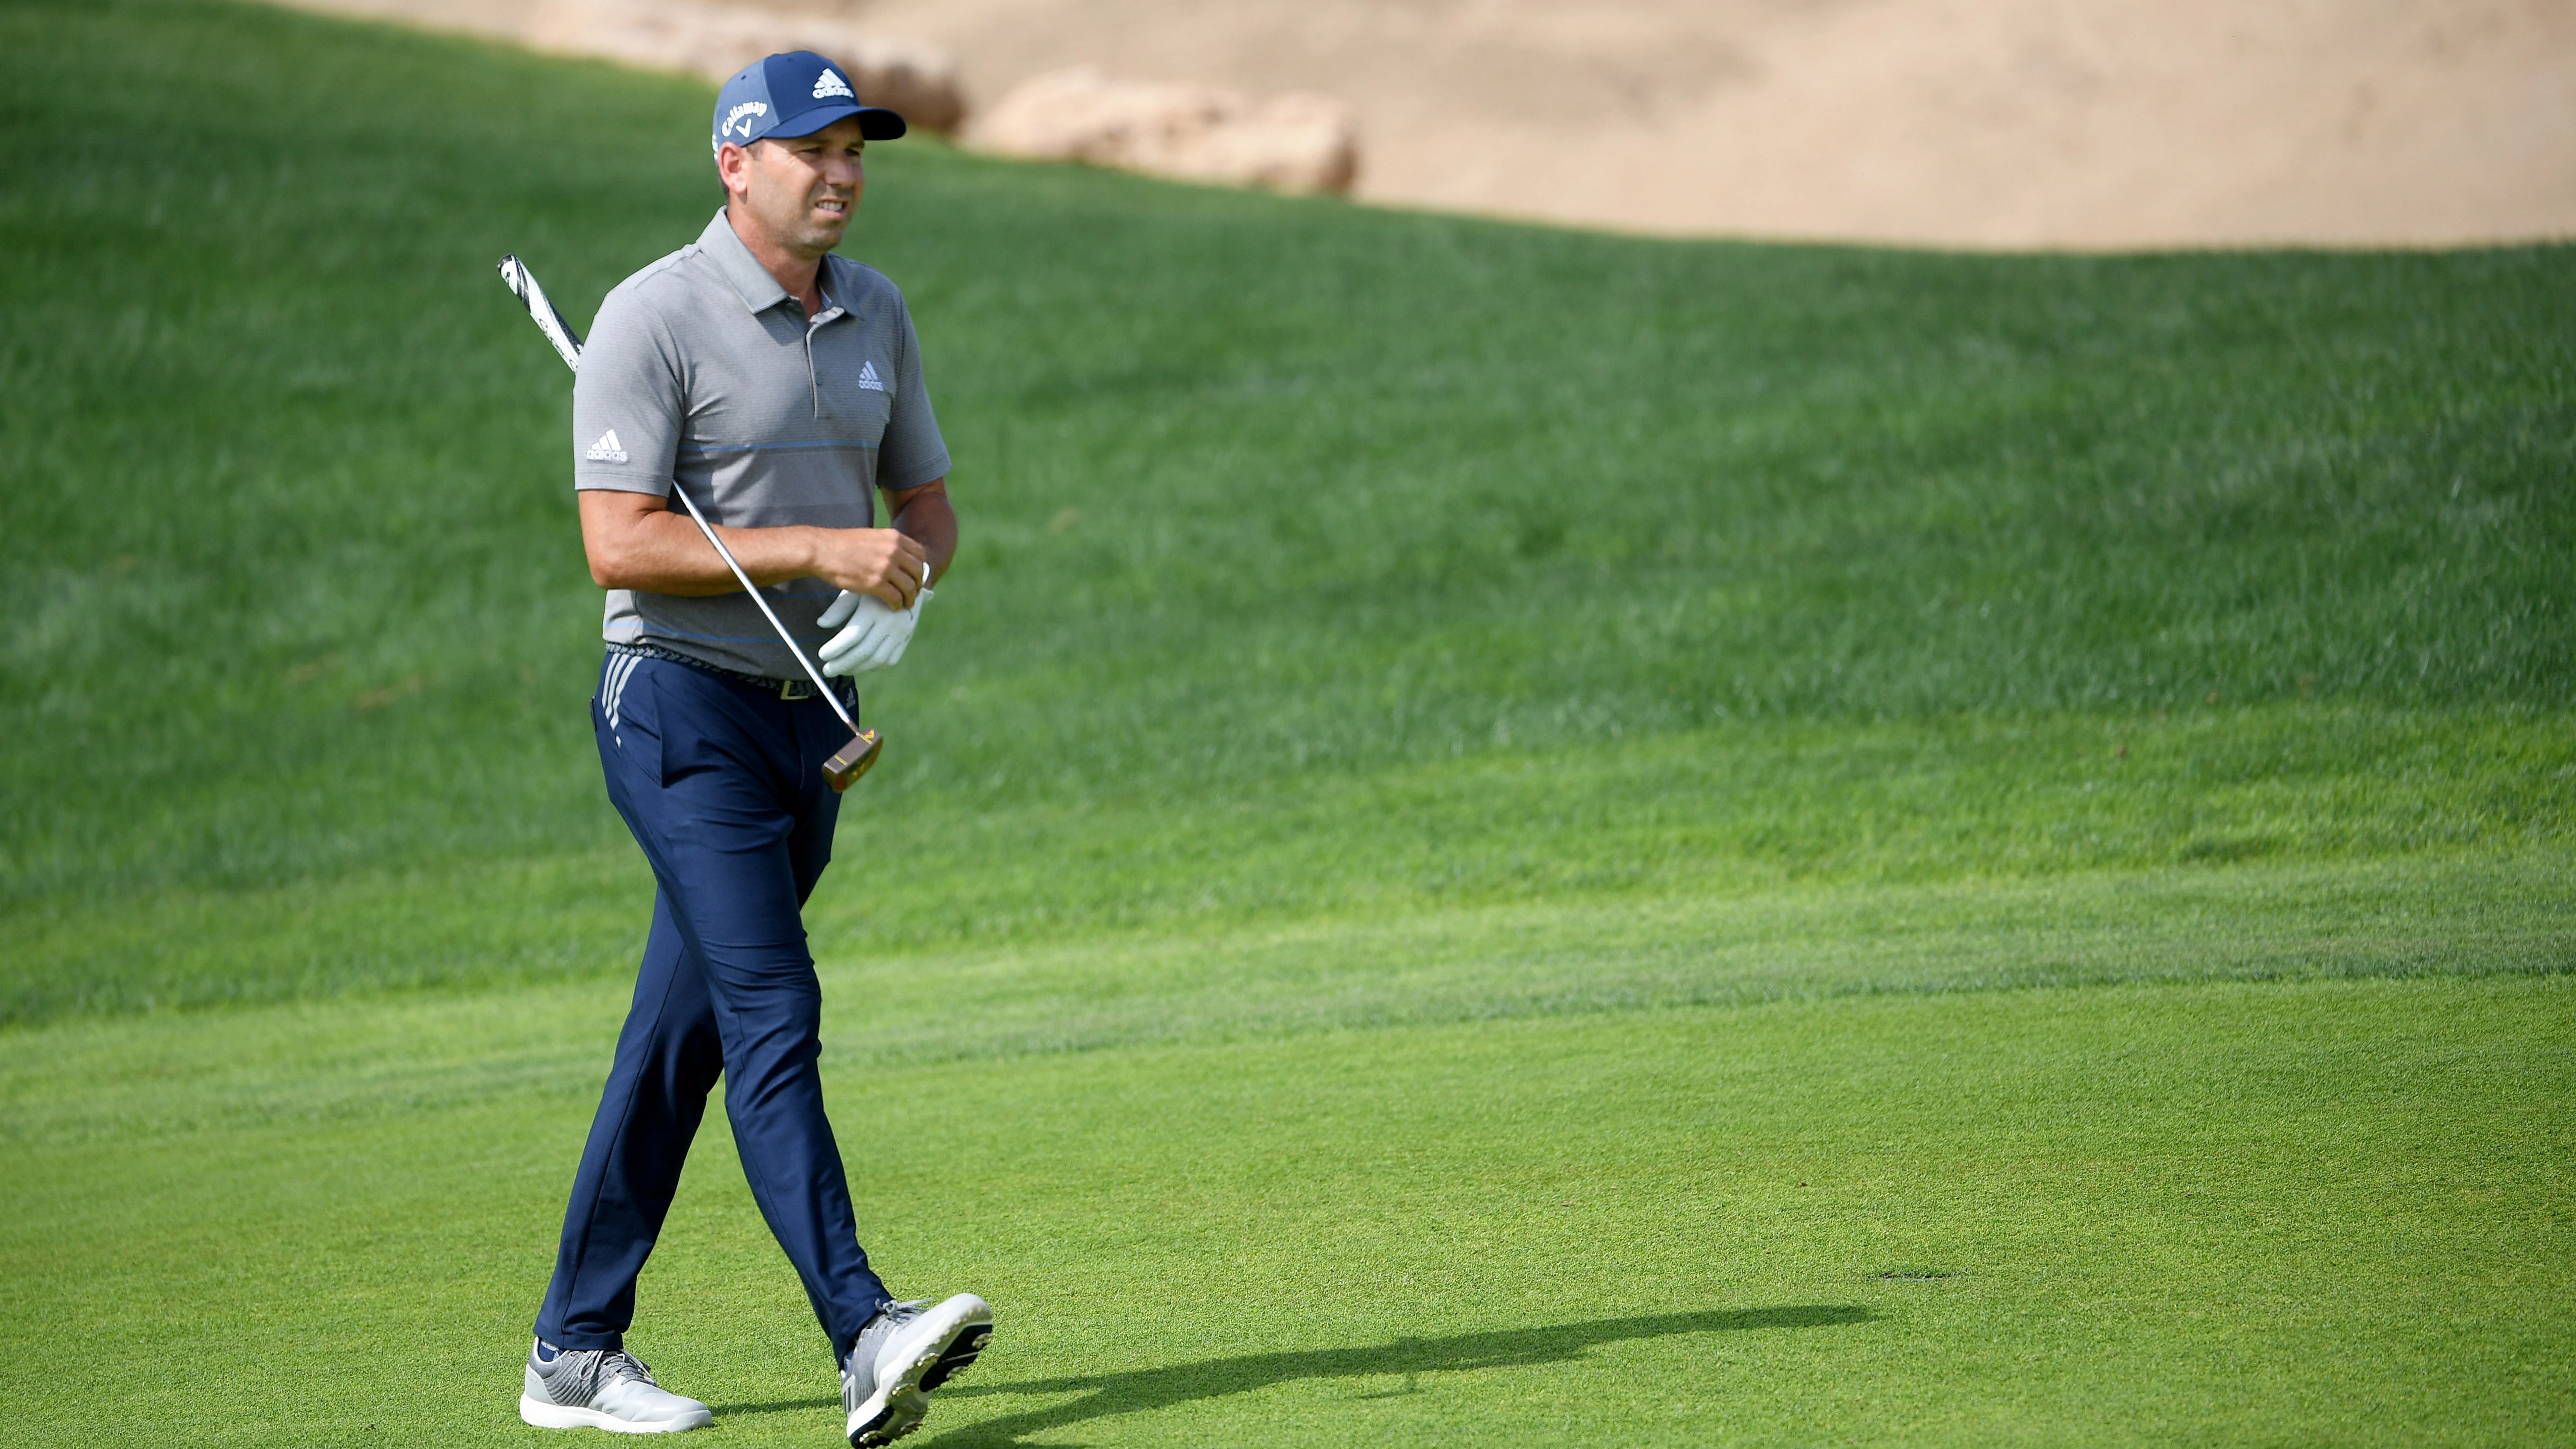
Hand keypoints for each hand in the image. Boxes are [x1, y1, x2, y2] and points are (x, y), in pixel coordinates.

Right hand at [810, 528, 928, 609]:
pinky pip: (896, 598)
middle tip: (913, 593)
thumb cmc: (842, 544)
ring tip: (906, 604)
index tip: (915, 576)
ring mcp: (886, 567)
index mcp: (894, 537)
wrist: (822, 550)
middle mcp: (894, 551)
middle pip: (918, 572)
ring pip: (909, 587)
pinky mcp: (876, 583)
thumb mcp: (872, 537)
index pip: (920, 554)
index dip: (920, 567)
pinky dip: (897, 605)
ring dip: (910, 598)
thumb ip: (888, 545)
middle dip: (917, 584)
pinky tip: (893, 607)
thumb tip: (898, 559)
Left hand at [817, 566, 932, 675]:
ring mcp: (901, 632)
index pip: (852, 636)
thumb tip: (821, 624)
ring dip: (857, 668)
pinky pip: (891, 660)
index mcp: (874, 609)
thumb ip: (839, 608)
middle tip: (827, 669)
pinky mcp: (907, 638)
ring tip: (841, 669)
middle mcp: (889, 622)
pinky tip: (862, 665)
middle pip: (864, 651)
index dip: (835, 649)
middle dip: (842, 664)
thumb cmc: (873, 586)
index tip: (822, 655)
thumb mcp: (854, 591)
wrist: (906, 582)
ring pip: (877, 659)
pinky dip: (874, 666)